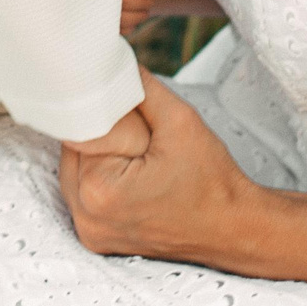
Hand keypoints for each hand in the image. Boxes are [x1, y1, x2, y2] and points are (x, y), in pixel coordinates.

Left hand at [58, 71, 257, 262]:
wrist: (233, 229)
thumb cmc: (212, 183)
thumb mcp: (180, 121)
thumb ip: (140, 89)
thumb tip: (112, 66)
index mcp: (99, 190)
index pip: (78, 128)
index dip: (103, 112)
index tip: (129, 114)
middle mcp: (87, 217)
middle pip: (73, 152)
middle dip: (102, 136)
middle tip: (142, 140)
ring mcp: (91, 233)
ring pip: (77, 172)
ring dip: (101, 158)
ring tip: (142, 161)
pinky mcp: (98, 240)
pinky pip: (86, 196)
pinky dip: (103, 181)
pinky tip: (134, 178)